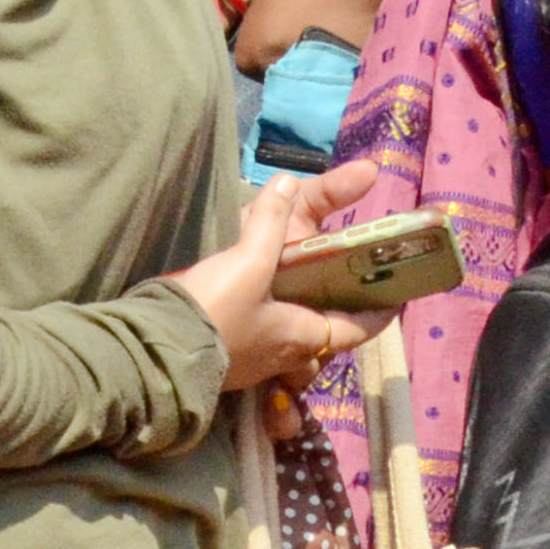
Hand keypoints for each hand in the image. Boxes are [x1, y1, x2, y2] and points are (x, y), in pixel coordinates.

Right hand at [166, 162, 391, 396]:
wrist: (152, 354)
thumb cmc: (213, 313)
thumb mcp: (246, 261)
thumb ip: (269, 221)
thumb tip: (287, 183)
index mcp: (301, 337)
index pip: (356, 330)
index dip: (379, 315)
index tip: (396, 298)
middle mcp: (283, 356)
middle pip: (323, 339)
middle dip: (336, 318)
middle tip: (343, 285)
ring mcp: (253, 365)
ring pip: (291, 346)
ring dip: (300, 325)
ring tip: (301, 294)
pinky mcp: (225, 361)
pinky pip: (260, 348)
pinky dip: (268, 329)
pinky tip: (256, 308)